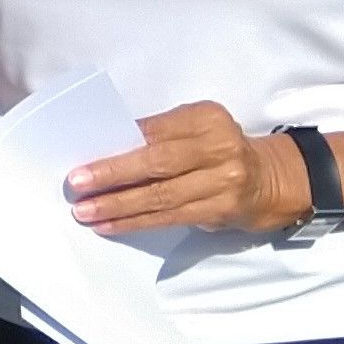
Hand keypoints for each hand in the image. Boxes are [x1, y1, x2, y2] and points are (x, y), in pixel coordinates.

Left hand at [66, 101, 310, 235]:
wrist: (266, 178)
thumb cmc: (216, 148)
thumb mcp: (195, 127)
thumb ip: (160, 132)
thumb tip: (106, 146)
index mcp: (207, 118)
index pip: (155, 131)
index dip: (119, 145)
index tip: (84, 156)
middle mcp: (218, 148)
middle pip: (157, 163)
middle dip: (113, 174)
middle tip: (77, 184)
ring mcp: (222, 181)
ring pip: (161, 196)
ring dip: (118, 206)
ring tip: (86, 211)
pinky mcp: (219, 210)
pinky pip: (169, 218)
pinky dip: (135, 222)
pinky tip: (109, 225)